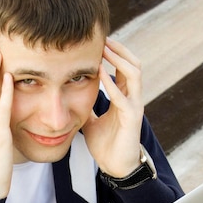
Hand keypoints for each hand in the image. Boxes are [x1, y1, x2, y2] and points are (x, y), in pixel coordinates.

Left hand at [82, 37, 143, 176]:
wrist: (115, 166)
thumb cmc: (105, 144)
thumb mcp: (90, 120)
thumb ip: (84, 106)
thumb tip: (68, 96)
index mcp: (123, 96)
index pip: (122, 66)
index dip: (112, 52)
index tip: (96, 40)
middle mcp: (132, 97)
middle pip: (132, 63)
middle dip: (118, 48)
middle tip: (102, 37)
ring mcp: (134, 107)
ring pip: (134, 73)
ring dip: (119, 59)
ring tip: (105, 49)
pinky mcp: (132, 119)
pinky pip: (124, 97)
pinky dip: (112, 85)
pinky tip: (100, 75)